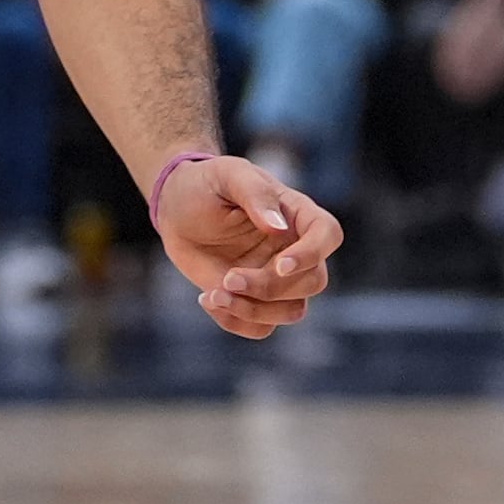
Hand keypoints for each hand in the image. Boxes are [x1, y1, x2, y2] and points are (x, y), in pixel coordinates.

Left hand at [152, 152, 341, 338]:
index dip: (312, 255)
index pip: (328, 235)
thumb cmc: (207, 184)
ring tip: (214, 294)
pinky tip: (208, 299)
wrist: (176, 209)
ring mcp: (276, 278)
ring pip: (292, 311)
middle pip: (312, 282)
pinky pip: (262, 328)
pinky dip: (236, 322)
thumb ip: (256, 195)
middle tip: (229, 278)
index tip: (281, 265)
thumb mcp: (228, 175)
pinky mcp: (254, 300)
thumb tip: (279, 228)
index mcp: (296, 214)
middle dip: (270, 287)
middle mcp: (294, 249)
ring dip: (253, 311)